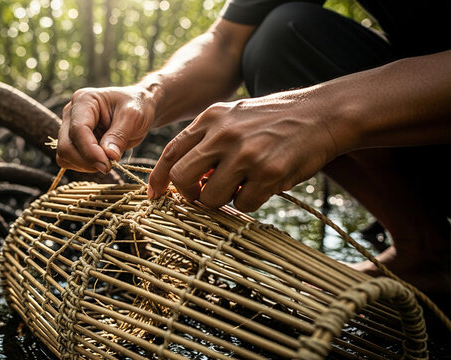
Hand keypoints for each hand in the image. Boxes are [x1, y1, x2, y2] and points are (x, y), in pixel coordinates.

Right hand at [56, 86, 155, 172]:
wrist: (139, 107)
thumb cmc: (137, 105)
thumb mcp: (133, 117)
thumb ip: (119, 136)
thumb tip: (108, 156)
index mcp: (84, 100)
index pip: (78, 130)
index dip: (90, 152)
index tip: (107, 166)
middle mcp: (71, 113)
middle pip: (66, 146)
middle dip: (87, 161)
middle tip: (109, 165)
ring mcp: (69, 127)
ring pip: (65, 156)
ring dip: (86, 165)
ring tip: (108, 160)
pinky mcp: (72, 141)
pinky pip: (69, 160)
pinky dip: (84, 166)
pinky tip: (101, 160)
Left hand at [147, 91, 337, 211]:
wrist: (323, 114)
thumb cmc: (275, 120)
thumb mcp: (234, 117)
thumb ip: (207, 141)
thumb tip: (183, 178)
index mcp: (210, 118)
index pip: (171, 152)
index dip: (158, 178)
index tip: (155, 195)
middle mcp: (222, 135)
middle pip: (181, 178)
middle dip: (188, 194)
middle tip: (203, 195)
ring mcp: (245, 154)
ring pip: (210, 198)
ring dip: (222, 201)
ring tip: (242, 186)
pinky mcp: (268, 173)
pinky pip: (243, 204)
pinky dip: (250, 202)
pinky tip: (264, 185)